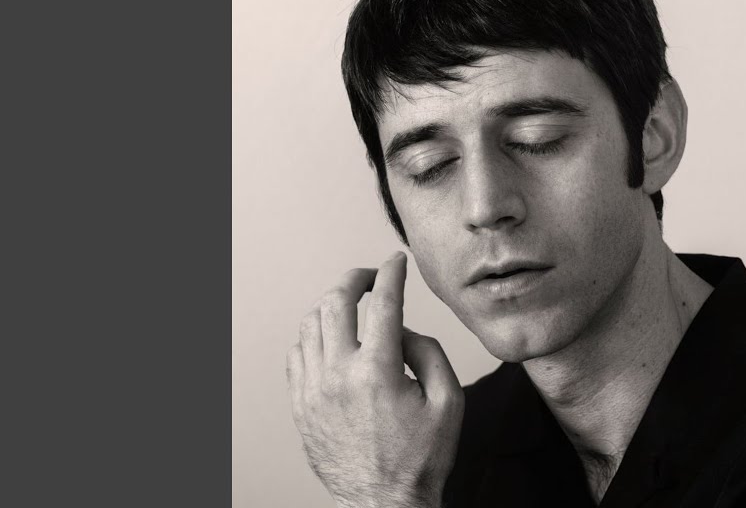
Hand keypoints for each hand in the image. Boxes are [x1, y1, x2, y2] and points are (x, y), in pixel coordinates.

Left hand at [287, 252, 463, 507]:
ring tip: (349, 304)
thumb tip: (401, 330)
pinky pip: (296, 354)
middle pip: (335, 303)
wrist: (382, 502)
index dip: (391, 274)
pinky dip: (311, 333)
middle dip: (354, 279)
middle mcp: (339, 377)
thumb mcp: (449, 401)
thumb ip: (428, 353)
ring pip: (310, 325)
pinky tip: (327, 334)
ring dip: (331, 304)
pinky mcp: (301, 406)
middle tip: (369, 277)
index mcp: (378, 372)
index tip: (395, 262)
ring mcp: (313, 391)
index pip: (383, 303)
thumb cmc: (418, 459)